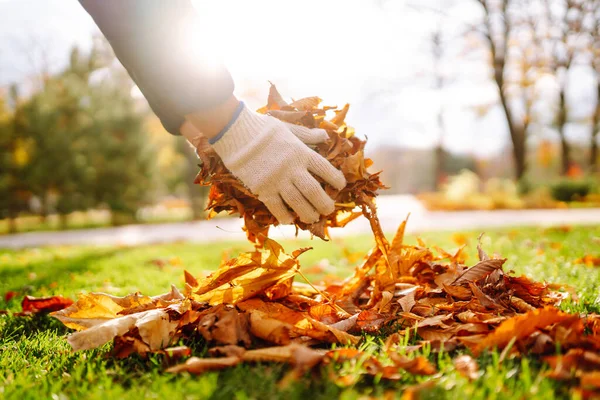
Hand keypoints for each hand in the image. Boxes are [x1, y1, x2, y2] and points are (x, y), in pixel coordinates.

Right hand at [207, 103, 345, 223]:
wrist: (237, 132)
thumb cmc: (263, 129)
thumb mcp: (289, 128)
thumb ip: (307, 135)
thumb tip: (325, 135)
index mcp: (301, 152)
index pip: (325, 169)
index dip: (335, 179)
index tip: (340, 186)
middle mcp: (292, 168)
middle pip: (314, 191)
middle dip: (324, 203)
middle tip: (329, 210)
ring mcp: (277, 180)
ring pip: (298, 203)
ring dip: (308, 213)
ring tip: (313, 218)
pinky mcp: (263, 189)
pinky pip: (276, 207)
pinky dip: (284, 216)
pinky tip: (290, 220)